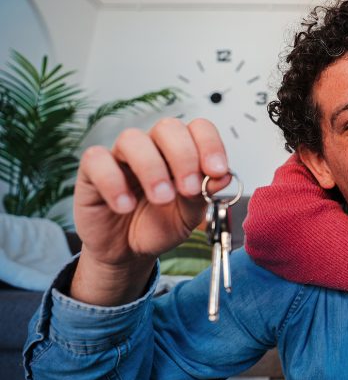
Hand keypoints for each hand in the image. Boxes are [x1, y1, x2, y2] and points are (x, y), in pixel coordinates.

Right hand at [71, 118, 229, 304]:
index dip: (210, 144)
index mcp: (181, 152)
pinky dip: (113, 183)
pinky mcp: (92, 172)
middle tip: (189, 189)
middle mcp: (153, 147)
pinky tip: (125, 206)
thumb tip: (223, 176)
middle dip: (184, 157)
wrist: (128, 252)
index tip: (217, 171)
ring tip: (161, 199)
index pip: (198, 128)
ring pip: (133, 139)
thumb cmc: (160, 226)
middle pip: (168, 127)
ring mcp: (121, 156)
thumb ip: (205, 194)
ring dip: (152, 169)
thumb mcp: (189, 215)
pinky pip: (97, 159)